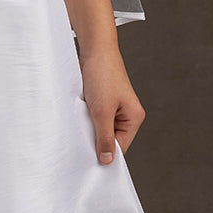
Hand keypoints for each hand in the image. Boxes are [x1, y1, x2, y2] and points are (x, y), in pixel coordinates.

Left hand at [78, 43, 145, 162]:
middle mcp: (126, 114)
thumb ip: (104, 137)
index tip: (90, 162)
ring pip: (100, 128)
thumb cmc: (103, 75)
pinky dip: (85, 119)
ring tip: (81, 124)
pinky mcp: (102, 102)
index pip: (121, 147)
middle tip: (81, 143)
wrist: (94, 49)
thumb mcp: (102, 111)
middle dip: (96, 140)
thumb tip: (107, 160)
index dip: (106, 154)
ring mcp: (114, 108)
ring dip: (89, 128)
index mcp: (134, 117)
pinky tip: (78, 116)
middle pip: (110, 139)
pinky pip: (94, 118)